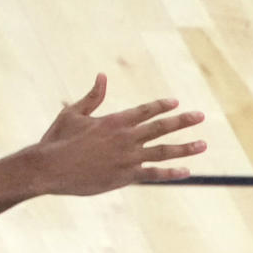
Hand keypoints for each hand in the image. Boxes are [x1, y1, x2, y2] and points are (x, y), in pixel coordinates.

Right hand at [31, 74, 205, 195]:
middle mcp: (125, 137)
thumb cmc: (57, 140)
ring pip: (163, 151)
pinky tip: (187, 172)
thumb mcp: (73, 113)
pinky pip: (153, 174)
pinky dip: (171, 173)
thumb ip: (92, 97)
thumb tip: (102, 76)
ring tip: (203, 144)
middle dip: (183, 121)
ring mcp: (127, 158)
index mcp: (114, 120)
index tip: (176, 103)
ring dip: (184, 147)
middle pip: (160, 127)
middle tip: (200, 116)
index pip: (145, 110)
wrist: (49, 168)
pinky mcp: (124, 177)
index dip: (162, 106)